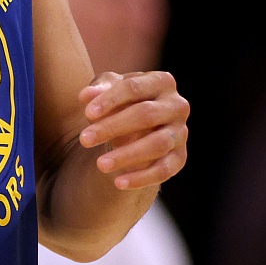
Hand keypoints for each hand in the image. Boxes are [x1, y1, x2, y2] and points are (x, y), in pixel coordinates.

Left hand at [78, 71, 188, 190]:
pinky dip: (142, 178)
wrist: (136, 125)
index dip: (110, 100)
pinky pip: (164, 170)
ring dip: (128, 155)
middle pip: (145, 115)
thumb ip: (98, 89)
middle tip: (84, 140)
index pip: (134, 88)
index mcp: (161, 82)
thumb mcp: (107, 89)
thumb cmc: (120, 101)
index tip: (87, 113)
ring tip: (100, 164)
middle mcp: (177, 106)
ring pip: (157, 144)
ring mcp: (181, 132)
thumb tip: (86, 95)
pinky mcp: (180, 157)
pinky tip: (118, 182)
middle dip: (113, 127)